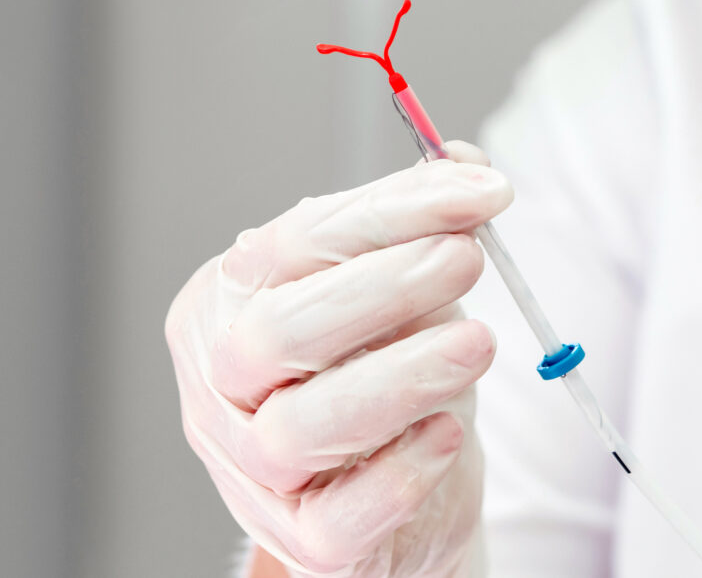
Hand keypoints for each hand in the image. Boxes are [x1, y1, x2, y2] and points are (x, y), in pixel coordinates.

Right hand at [165, 142, 512, 576]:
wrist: (388, 490)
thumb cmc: (379, 373)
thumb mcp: (397, 292)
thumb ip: (419, 229)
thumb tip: (465, 162)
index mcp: (228, 303)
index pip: (296, 244)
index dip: (391, 212)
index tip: (480, 190)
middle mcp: (222, 384)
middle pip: (279, 333)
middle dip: (384, 287)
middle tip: (467, 258)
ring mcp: (250, 469)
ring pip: (301, 428)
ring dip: (401, 376)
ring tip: (479, 341)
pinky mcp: (300, 539)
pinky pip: (340, 517)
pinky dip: (400, 472)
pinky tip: (447, 432)